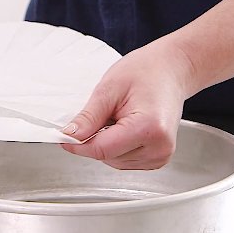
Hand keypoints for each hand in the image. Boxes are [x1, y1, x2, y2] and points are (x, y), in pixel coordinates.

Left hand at [60, 42, 192, 169]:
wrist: (171, 71)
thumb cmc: (147, 72)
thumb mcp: (109, 89)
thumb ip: (89, 117)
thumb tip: (69, 136)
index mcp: (149, 128)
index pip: (101, 149)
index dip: (77, 144)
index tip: (62, 136)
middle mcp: (159, 147)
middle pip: (107, 156)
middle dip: (93, 140)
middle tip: (101, 113)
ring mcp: (160, 156)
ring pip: (113, 161)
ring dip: (105, 143)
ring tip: (118, 117)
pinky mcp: (157, 159)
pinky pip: (123, 160)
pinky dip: (115, 147)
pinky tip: (124, 127)